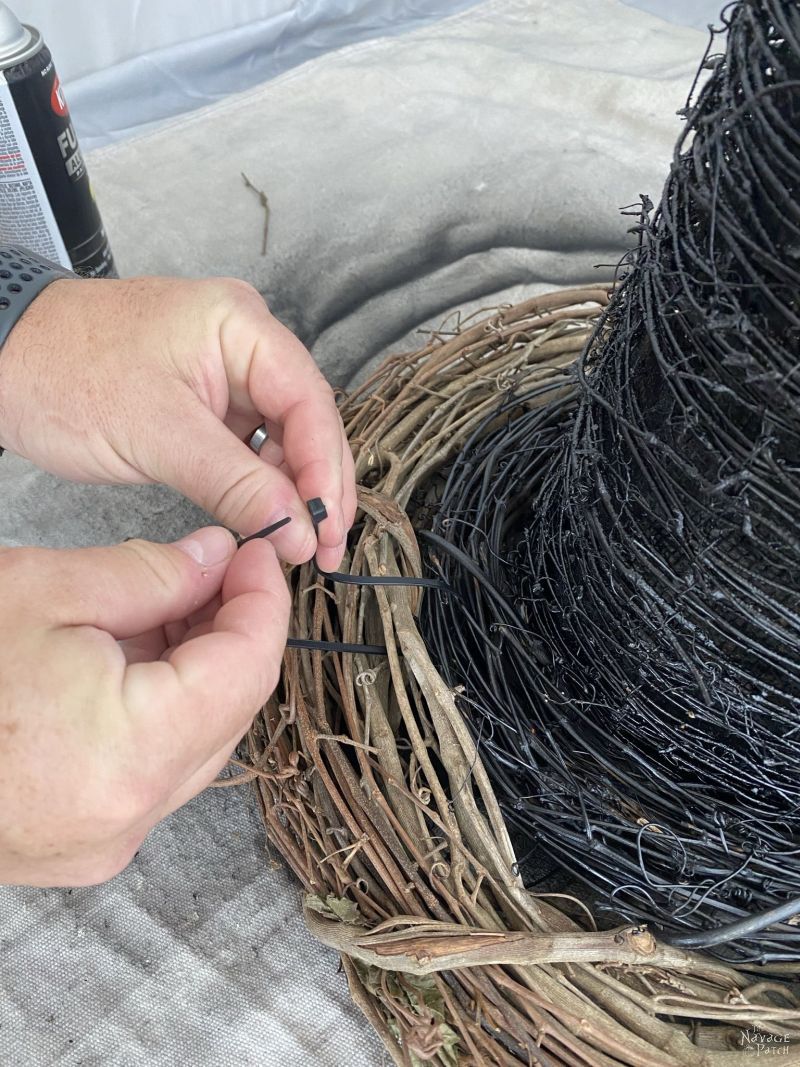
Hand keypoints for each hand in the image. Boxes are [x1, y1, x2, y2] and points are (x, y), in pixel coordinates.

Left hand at [0, 277, 355, 570]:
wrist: (2, 361)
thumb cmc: (64, 373)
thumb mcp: (157, 434)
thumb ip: (235, 483)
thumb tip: (296, 528)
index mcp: (240, 324)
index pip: (308, 399)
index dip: (324, 466)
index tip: (326, 524)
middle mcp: (243, 341)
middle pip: (305, 418)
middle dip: (317, 485)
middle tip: (324, 545)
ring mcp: (225, 370)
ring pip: (282, 436)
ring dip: (291, 490)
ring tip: (298, 542)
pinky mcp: (205, 399)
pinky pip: (248, 443)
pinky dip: (259, 483)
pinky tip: (266, 518)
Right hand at [0, 527, 287, 886]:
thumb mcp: (44, 589)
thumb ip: (151, 573)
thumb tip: (217, 559)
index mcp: (130, 756)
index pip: (247, 671)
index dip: (266, 603)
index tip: (262, 556)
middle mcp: (129, 817)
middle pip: (230, 711)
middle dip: (234, 632)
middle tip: (220, 569)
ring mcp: (105, 842)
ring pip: (195, 742)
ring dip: (198, 669)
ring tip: (171, 602)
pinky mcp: (81, 846)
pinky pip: (154, 771)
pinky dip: (161, 710)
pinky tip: (136, 656)